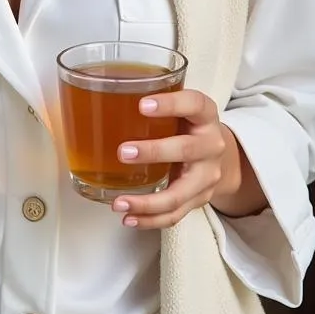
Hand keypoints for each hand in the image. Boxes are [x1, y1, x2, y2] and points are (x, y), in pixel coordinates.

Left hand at [111, 89, 263, 228]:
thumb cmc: (187, 124)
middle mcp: (211, 145)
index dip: (170, 104)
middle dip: (153, 152)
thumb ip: (152, 101)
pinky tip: (129, 217)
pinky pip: (175, 214)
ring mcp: (207, 176)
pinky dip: (150, 219)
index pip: (194, 104)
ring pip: (179, 193)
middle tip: (123, 152)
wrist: (217, 153)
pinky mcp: (199, 199)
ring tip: (120, 202)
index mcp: (205, 114)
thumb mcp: (179, 106)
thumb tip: (98, 93)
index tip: (142, 104)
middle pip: (186, 150)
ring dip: (148, 201)